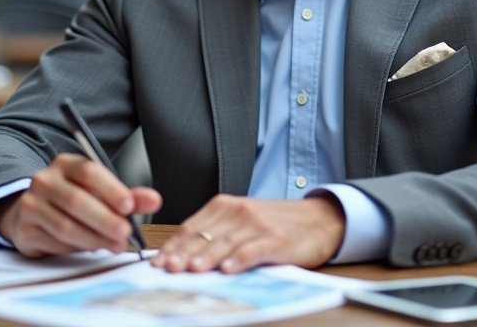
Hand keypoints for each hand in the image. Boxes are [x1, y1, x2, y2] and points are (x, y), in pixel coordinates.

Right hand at [0, 153, 161, 257]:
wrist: (30, 213)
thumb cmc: (71, 200)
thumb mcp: (99, 193)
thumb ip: (126, 197)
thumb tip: (154, 200)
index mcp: (66, 164)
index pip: (89, 172)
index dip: (110, 189)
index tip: (128, 205)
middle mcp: (45, 180)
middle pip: (77, 200)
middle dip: (105, 220)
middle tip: (125, 232)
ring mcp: (31, 205)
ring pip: (65, 226)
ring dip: (94, 238)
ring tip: (113, 245)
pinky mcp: (24, 229)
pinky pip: (54, 242)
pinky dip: (76, 248)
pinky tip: (90, 248)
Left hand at [150, 194, 345, 273]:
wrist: (318, 219)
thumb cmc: (276, 224)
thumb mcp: (241, 222)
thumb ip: (215, 234)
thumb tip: (182, 257)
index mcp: (226, 206)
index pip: (191, 227)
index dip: (173, 245)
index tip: (158, 262)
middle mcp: (239, 212)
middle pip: (205, 235)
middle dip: (183, 254)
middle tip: (169, 268)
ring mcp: (258, 225)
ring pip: (225, 242)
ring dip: (207, 257)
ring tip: (193, 269)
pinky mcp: (276, 239)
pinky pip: (254, 250)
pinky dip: (241, 259)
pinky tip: (229, 269)